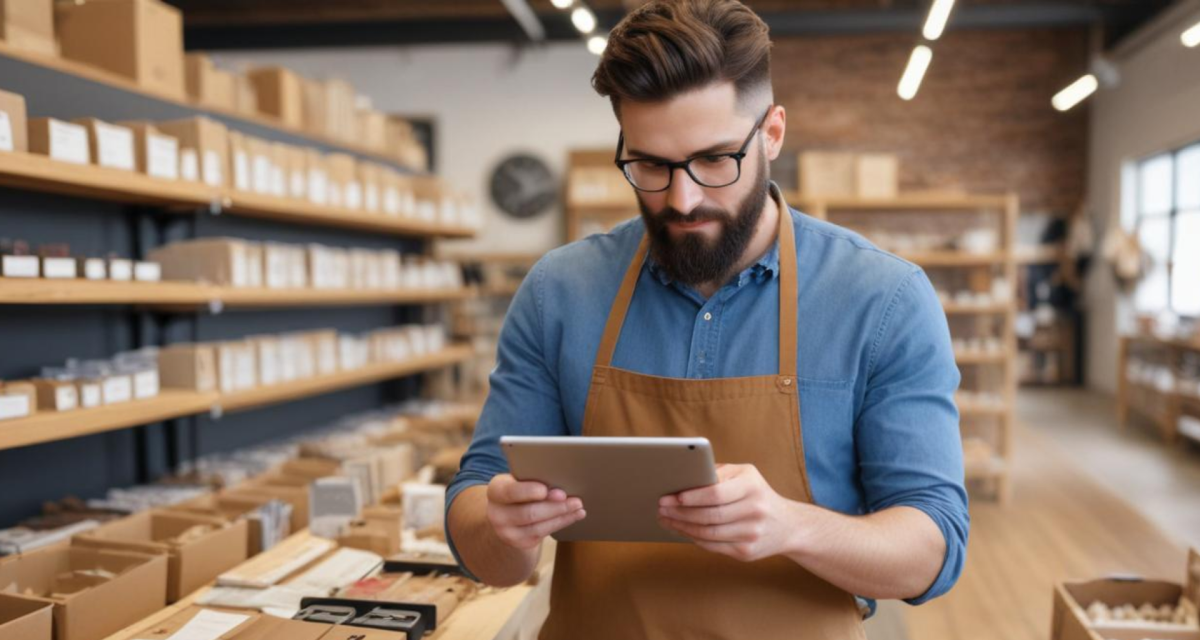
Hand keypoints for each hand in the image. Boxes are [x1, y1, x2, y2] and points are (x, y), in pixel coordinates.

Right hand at [486, 474, 585, 550]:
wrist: (507, 512)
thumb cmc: (519, 488)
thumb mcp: (519, 479)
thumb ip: (532, 479)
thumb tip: (558, 485)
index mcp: (495, 491)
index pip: (510, 492)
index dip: (528, 491)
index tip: (545, 489)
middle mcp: (496, 514)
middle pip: (528, 513)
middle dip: (555, 507)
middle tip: (575, 500)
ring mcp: (507, 532)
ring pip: (539, 527)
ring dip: (562, 516)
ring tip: (578, 507)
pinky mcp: (520, 543)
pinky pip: (544, 533)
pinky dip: (561, 523)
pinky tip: (574, 515)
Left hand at [657, 464, 794, 561]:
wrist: (787, 525)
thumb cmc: (756, 493)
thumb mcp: (744, 475)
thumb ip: (717, 474)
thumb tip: (683, 477)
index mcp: (752, 486)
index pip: (716, 493)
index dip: (691, 496)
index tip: (672, 496)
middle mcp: (755, 510)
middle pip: (709, 515)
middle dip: (680, 513)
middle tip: (661, 508)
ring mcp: (752, 534)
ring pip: (708, 534)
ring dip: (682, 527)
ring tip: (665, 519)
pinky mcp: (747, 552)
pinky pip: (713, 546)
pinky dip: (693, 538)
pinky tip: (681, 530)